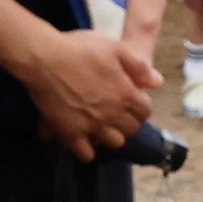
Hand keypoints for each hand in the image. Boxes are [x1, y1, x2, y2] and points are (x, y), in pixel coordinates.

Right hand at [15, 24, 155, 160]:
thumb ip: (138, 67)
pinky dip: (87, 150)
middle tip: (118, 112)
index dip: (141, 105)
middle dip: (128, 121)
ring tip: (103, 126)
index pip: (145, 111)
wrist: (44, 58)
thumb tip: (157, 83)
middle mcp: (113, 114)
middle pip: (132, 128)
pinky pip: (85, 153)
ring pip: (114, 142)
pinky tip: (84, 140)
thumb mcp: (114, 48)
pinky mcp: (71, 133)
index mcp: (126, 93)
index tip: (132, 100)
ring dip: (111, 135)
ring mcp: (93, 126)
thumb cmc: (79, 48)